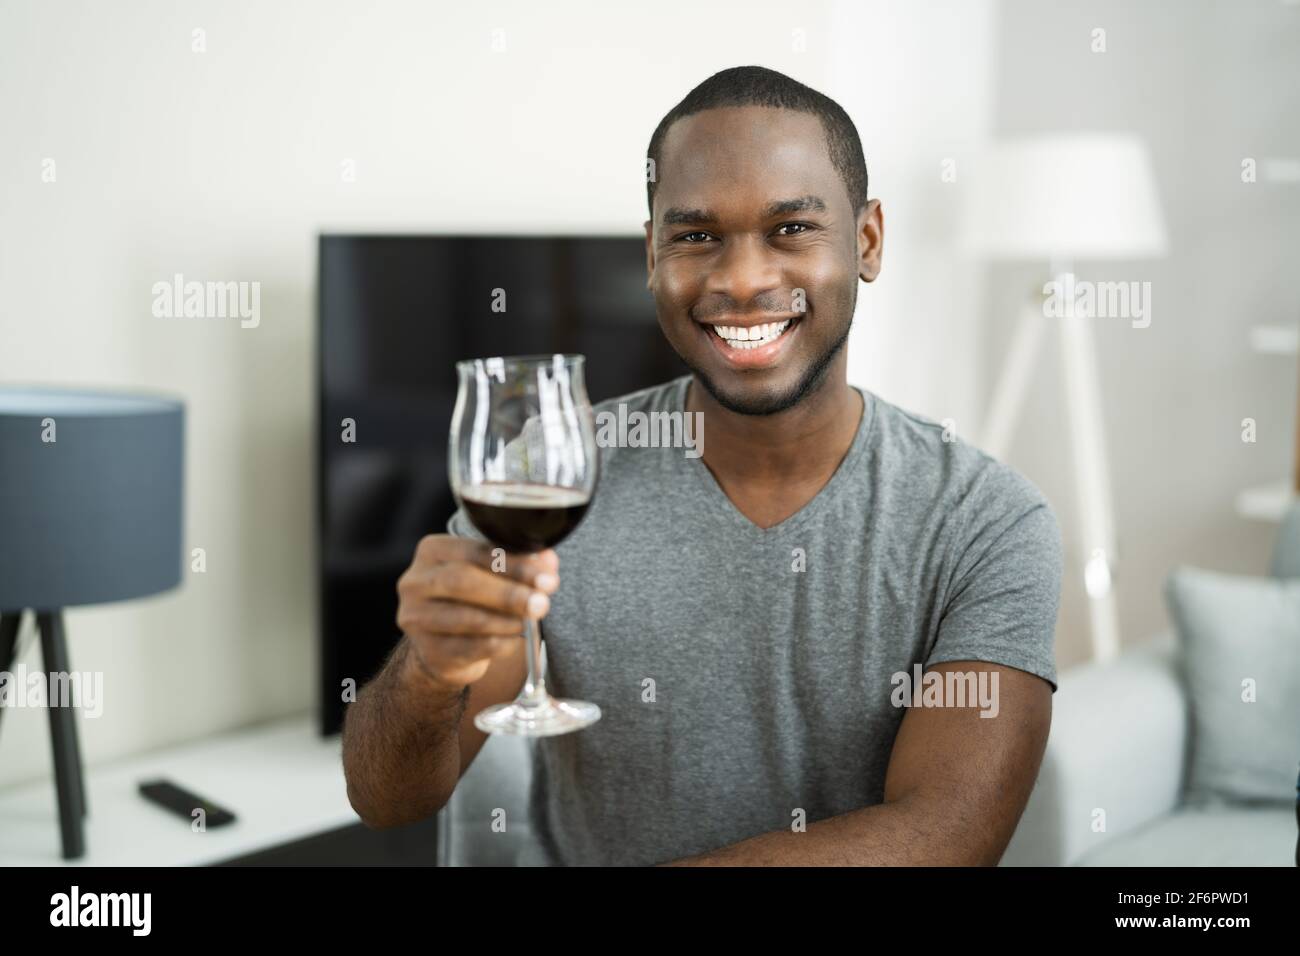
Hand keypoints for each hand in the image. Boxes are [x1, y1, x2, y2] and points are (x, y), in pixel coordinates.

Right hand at [395, 535, 558, 693]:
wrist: (444, 645)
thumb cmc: (472, 598)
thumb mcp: (491, 574)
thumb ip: (520, 564)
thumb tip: (549, 562)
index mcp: (433, 551)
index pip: (475, 551)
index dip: (515, 564)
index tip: (547, 577)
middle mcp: (416, 581)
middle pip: (462, 581)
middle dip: (509, 593)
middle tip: (542, 603)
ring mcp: (416, 617)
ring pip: (467, 618)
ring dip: (507, 620)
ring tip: (531, 620)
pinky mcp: (428, 650)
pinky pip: (471, 647)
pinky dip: (501, 642)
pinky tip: (516, 638)